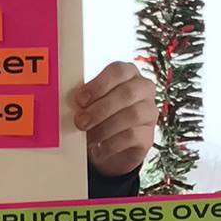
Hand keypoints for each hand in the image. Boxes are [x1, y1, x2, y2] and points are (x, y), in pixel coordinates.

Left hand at [75, 60, 156, 177]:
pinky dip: (111, 144)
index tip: (80, 100)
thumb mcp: (89, 104)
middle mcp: (143, 89)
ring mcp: (149, 112)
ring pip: (132, 115)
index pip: (118, 71)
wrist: (107, 147)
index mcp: (128, 73)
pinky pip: (132, 137)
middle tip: (81, 121)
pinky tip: (99, 149)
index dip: (99, 85)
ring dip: (105, 127)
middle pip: (127, 93)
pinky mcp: (148, 136)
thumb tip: (71, 104)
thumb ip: (84, 100)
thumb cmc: (97, 117)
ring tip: (88, 138)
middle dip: (101, 108)